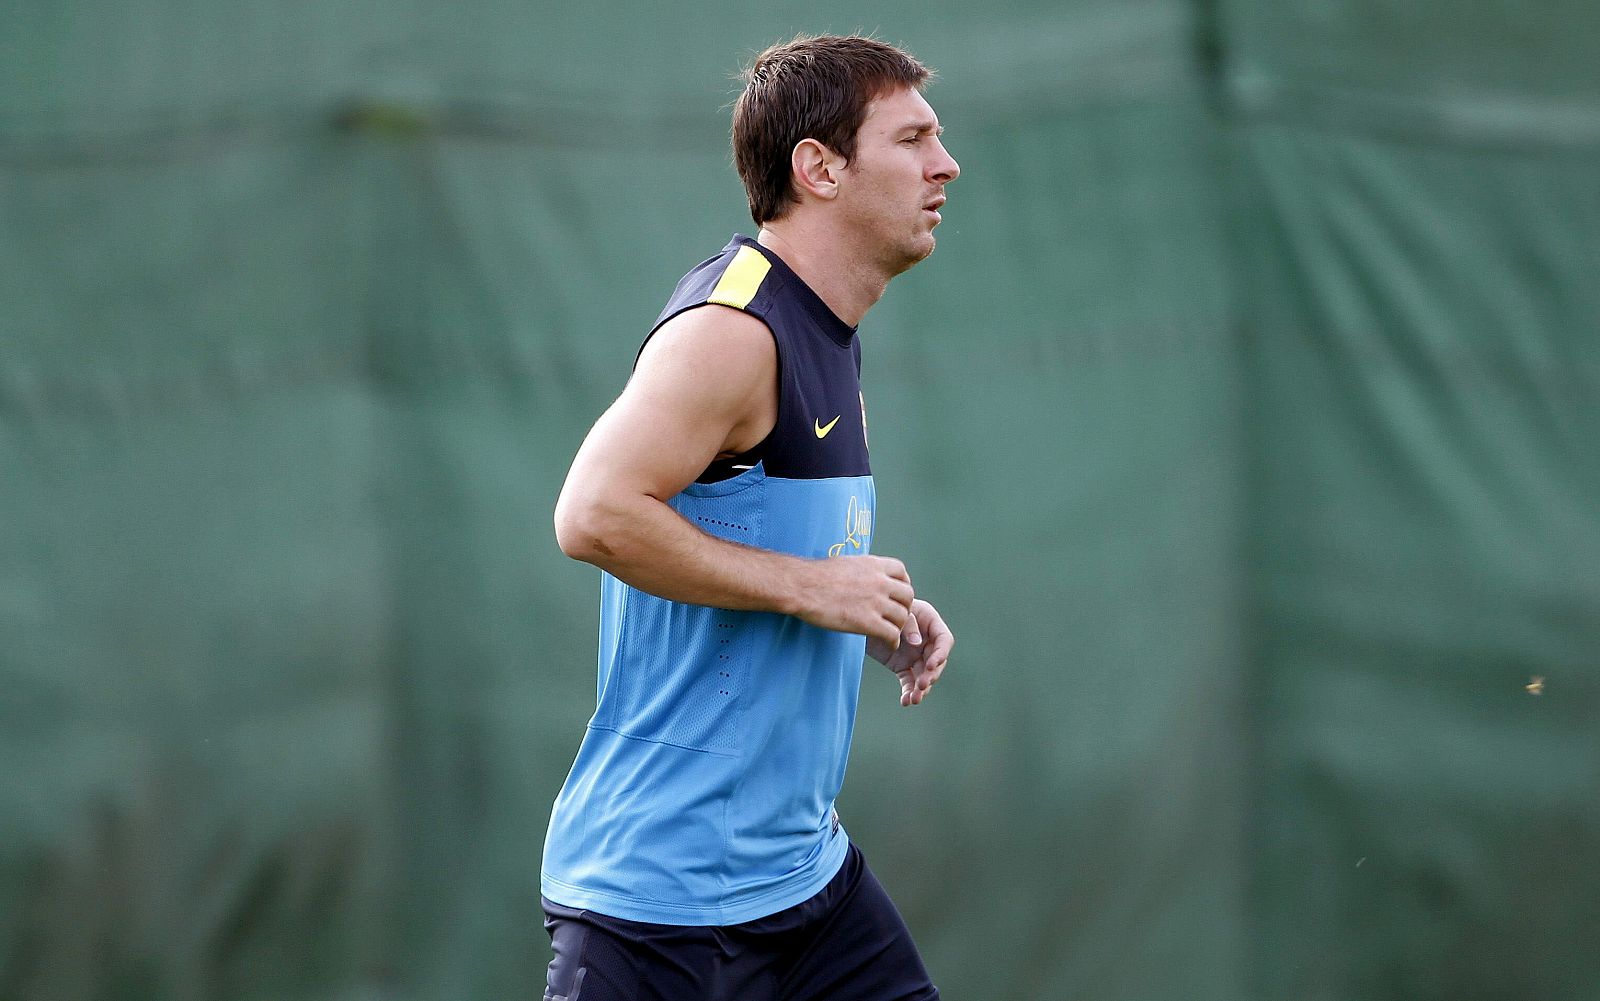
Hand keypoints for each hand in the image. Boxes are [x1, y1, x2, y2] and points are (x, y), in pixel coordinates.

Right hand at [793, 556, 913, 650]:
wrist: (802, 586)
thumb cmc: (815, 576)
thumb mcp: (846, 563)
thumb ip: (862, 570)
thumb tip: (863, 574)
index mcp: (873, 565)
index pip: (902, 573)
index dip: (903, 584)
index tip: (897, 595)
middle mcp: (879, 582)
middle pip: (907, 595)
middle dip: (904, 606)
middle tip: (896, 615)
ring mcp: (875, 602)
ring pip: (902, 617)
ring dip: (899, 626)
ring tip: (891, 632)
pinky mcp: (867, 622)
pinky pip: (891, 634)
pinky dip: (893, 641)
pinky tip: (888, 644)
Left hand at [867, 599, 952, 706]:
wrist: (857, 615)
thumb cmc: (879, 606)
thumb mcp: (895, 612)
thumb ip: (908, 624)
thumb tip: (918, 643)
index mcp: (930, 622)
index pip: (944, 640)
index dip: (941, 654)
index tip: (931, 665)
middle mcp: (926, 640)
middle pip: (936, 661)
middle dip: (930, 675)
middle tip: (921, 686)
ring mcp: (915, 654)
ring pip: (924, 675)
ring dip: (921, 689)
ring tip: (914, 700)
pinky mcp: (903, 666)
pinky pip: (909, 681)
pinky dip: (908, 692)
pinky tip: (905, 702)